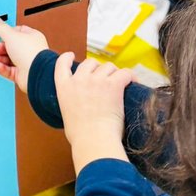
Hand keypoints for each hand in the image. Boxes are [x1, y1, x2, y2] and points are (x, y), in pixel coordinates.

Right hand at [0, 13, 48, 92]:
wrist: (37, 74)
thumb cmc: (31, 53)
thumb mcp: (11, 36)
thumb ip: (0, 27)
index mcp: (31, 37)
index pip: (16, 32)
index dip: (5, 33)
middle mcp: (29, 50)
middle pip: (10, 47)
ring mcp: (26, 63)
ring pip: (8, 60)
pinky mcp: (22, 75)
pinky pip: (9, 70)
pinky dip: (2, 68)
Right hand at [54, 52, 132, 172]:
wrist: (93, 139)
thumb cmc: (80, 135)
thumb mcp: (67, 114)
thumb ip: (72, 103)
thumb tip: (82, 107)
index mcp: (63, 87)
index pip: (62, 65)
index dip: (67, 58)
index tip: (71, 56)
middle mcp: (79, 79)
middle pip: (90, 62)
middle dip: (98, 69)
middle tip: (106, 79)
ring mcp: (96, 80)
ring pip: (109, 66)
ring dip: (114, 73)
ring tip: (120, 83)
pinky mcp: (113, 85)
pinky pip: (125, 73)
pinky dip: (130, 76)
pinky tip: (133, 82)